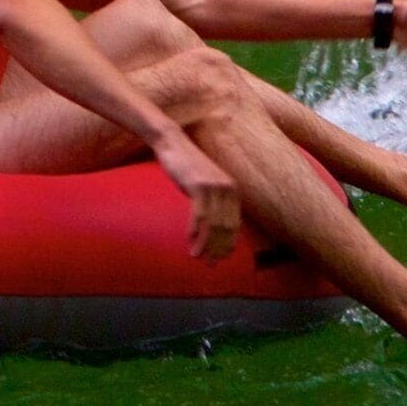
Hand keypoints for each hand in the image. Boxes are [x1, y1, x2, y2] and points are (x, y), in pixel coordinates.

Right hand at [152, 131, 241, 260]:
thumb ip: (213, 201)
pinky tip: (190, 241)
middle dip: (218, 248)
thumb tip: (212, 225)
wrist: (172, 142)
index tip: (221, 258)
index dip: (228, 243)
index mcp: (233, 190)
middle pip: (226, 227)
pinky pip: (199, 215)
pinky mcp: (199, 185)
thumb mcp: (204, 184)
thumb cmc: (185, 165)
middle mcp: (228, 189)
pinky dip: (195, 231)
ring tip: (198, 258)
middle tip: (210, 263)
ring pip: (214, 224)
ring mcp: (214, 187)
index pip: (234, 224)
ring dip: (206, 244)